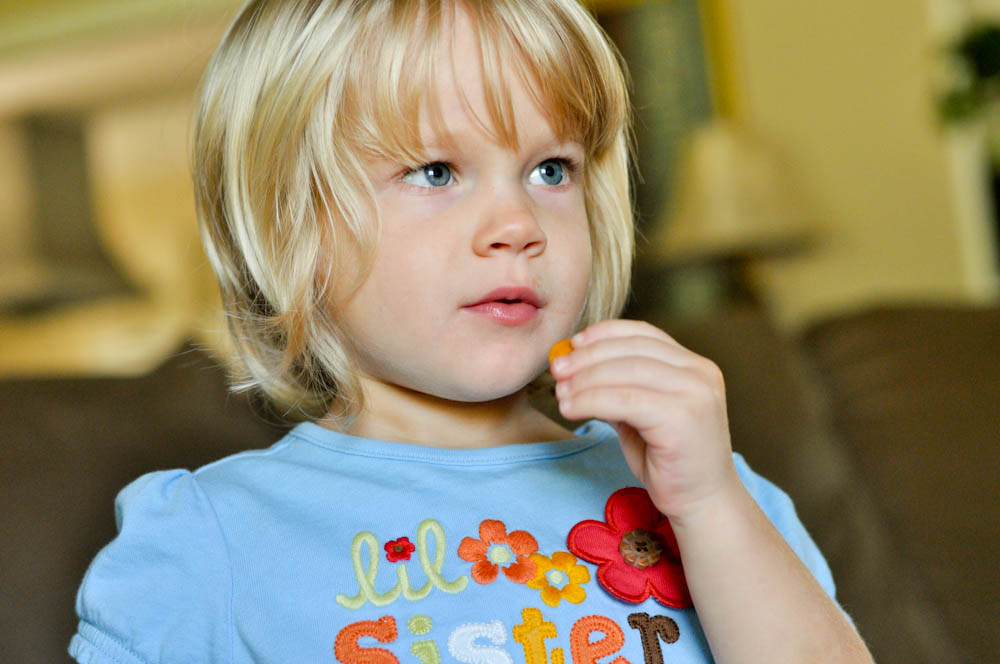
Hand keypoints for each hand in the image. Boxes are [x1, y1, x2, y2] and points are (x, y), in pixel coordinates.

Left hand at [550, 319, 740, 522]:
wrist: (704, 503)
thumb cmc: (670, 461)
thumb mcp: (643, 414)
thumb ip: (621, 387)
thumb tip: (575, 366)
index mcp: (694, 365)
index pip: (643, 333)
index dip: (604, 334)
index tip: (573, 344)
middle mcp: (700, 373)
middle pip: (631, 350)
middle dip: (587, 357)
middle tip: (557, 368)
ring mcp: (695, 393)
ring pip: (625, 372)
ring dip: (585, 380)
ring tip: (560, 392)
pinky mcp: (682, 418)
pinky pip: (624, 400)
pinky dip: (591, 401)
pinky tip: (571, 409)